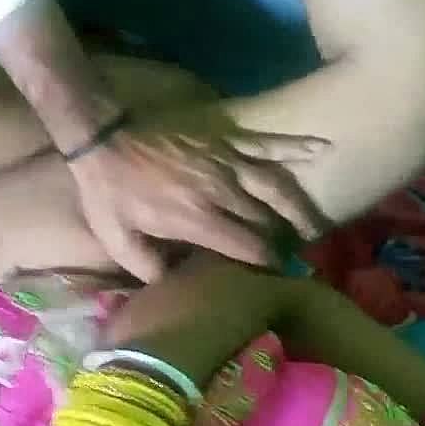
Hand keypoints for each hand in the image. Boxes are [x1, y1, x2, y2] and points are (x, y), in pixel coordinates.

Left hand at [70, 109, 329, 281]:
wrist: (102, 140)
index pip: (248, 248)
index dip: (267, 265)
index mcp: (197, 219)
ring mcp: (226, 160)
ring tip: (315, 227)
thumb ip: (150, 270)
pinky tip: (322, 148)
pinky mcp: (226, 137)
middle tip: (299, 258)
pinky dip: (297, 145)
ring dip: (299, 208)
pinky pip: (267, 141)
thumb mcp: (119, 242)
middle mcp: (220, 191)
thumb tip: (180, 288)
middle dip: (286, 242)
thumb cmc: (109, 194)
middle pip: (267, 221)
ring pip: (276, 186)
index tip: (277, 277)